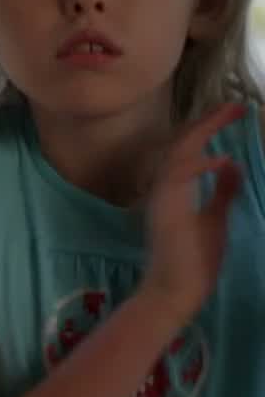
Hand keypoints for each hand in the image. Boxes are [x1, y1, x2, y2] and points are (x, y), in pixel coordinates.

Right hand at [141, 102, 245, 326]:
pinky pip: (178, 179)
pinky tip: (221, 159)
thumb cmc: (194, 260)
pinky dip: (198, 166)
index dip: (209, 128)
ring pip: (177, 154)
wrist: (176, 291)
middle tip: (234, 106)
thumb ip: (222, 191)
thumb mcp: (216, 218)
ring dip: (203, 134)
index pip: (190, 150)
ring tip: (227, 116)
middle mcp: (164, 188)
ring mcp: (162, 198)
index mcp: (175, 189)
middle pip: (182, 144)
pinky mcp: (167, 210)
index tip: (233, 112)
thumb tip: (230, 163)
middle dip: (207, 123)